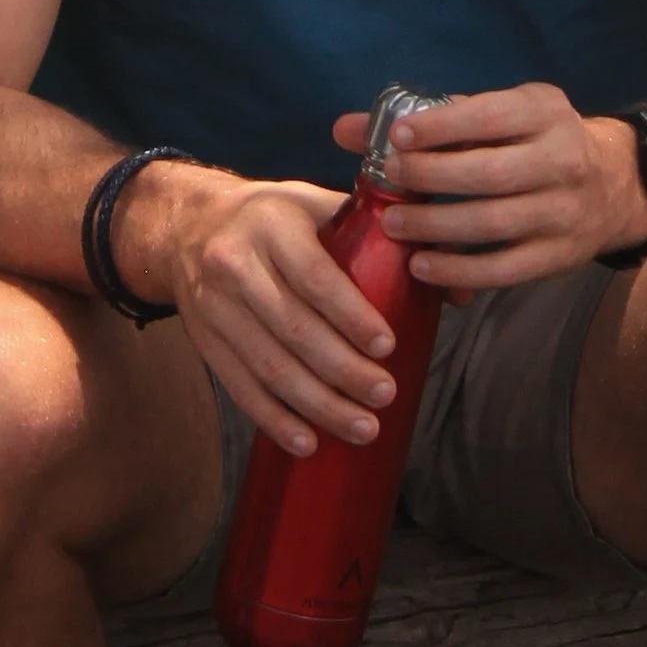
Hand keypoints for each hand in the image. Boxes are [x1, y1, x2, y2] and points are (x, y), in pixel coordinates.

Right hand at [119, 163, 401, 458]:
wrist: (187, 225)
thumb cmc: (272, 218)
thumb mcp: (316, 204)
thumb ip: (383, 239)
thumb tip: (459, 292)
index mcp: (271, 223)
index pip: (315, 276)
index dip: (351, 315)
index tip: (388, 346)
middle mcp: (236, 264)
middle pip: (294, 329)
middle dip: (344, 370)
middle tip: (385, 395)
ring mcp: (214, 306)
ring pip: (269, 366)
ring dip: (318, 404)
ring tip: (362, 427)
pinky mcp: (204, 340)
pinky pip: (240, 386)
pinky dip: (274, 419)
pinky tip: (307, 442)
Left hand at [330, 85, 646, 289]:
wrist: (616, 183)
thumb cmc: (536, 140)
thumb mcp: (501, 112)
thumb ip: (431, 120)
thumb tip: (343, 129)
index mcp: (544, 111)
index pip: (488, 117)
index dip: (440, 128)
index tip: (396, 137)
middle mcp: (561, 159)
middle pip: (489, 174)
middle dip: (432, 178)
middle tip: (389, 181)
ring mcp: (564, 212)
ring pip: (493, 225)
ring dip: (436, 229)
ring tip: (393, 227)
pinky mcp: (560, 256)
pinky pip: (504, 270)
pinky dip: (459, 273)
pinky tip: (423, 267)